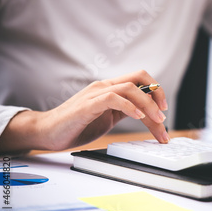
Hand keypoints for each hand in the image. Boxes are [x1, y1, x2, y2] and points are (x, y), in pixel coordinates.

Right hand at [0, 70, 169, 152]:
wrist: (47, 132)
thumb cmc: (77, 125)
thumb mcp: (108, 118)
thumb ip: (125, 111)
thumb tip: (148, 113)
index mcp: (111, 89)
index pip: (140, 80)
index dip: (157, 92)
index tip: (164, 110)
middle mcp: (104, 87)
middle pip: (139, 77)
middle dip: (157, 93)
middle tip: (164, 114)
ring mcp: (95, 94)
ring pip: (129, 88)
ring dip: (147, 103)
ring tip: (156, 119)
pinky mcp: (87, 105)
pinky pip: (112, 99)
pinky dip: (129, 106)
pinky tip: (137, 116)